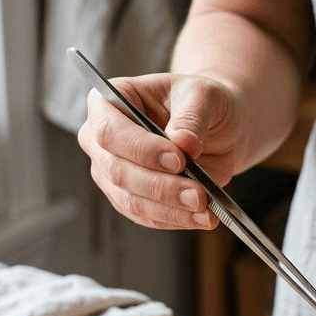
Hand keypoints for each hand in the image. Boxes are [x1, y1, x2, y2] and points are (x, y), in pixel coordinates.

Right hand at [77, 73, 239, 229]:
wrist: (215, 129)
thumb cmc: (202, 104)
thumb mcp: (204, 96)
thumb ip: (192, 117)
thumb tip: (183, 142)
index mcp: (109, 101)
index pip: (110, 131)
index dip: (142, 149)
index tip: (178, 160)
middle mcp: (101, 139)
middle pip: (118, 171)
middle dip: (160, 187)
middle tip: (197, 194)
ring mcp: (111, 172)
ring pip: (131, 200)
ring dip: (169, 209)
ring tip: (204, 209)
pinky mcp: (128, 199)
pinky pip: (146, 217)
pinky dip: (174, 219)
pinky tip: (201, 218)